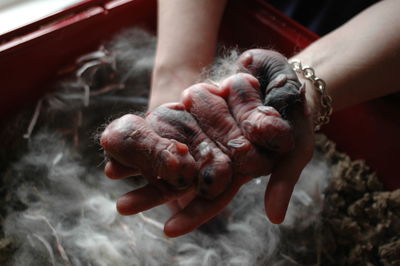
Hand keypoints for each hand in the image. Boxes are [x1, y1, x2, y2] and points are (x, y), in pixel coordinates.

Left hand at [101, 49, 313, 235]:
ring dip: (142, 161)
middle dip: (153, 192)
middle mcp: (215, 155)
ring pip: (170, 150)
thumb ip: (283, 182)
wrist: (289, 81)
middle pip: (181, 179)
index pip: (212, 197)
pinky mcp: (197, 108)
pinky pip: (170, 119)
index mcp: (236, 171)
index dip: (193, 213)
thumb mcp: (295, 151)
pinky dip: (150, 127)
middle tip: (123, 205)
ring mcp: (204, 132)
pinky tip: (126, 132)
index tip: (168, 229)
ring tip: (111, 171)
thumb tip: (275, 218)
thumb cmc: (297, 119)